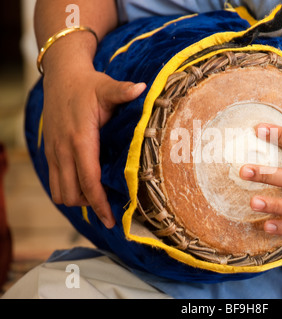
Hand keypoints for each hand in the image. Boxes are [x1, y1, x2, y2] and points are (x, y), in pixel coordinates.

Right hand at [42, 66, 145, 228]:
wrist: (61, 77)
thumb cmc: (87, 84)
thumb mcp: (106, 87)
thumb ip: (123, 91)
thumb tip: (143, 88)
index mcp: (80, 138)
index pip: (88, 180)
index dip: (99, 203)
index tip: (111, 220)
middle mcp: (63, 149)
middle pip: (72, 193)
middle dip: (90, 206)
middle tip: (109, 213)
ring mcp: (53, 152)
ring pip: (59, 191)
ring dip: (77, 199)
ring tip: (97, 201)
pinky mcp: (49, 151)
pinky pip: (54, 181)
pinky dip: (67, 190)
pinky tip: (83, 189)